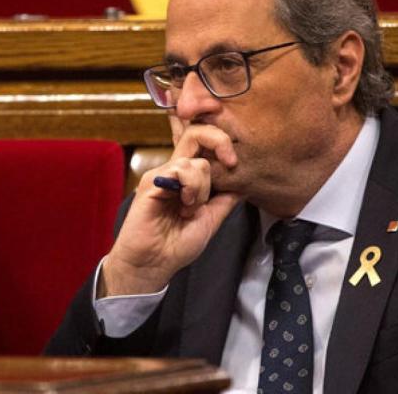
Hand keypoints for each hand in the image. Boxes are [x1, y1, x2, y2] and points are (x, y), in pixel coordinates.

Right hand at [100, 116, 243, 296]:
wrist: (154, 263)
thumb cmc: (177, 245)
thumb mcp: (211, 220)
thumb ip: (225, 200)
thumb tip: (245, 182)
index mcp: (188, 177)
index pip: (202, 144)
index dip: (220, 141)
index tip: (236, 162)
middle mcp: (175, 170)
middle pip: (197, 133)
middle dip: (219, 140)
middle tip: (231, 162)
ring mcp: (163, 174)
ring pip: (195, 160)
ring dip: (203, 186)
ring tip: (192, 208)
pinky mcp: (152, 181)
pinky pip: (180, 169)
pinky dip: (191, 188)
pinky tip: (185, 206)